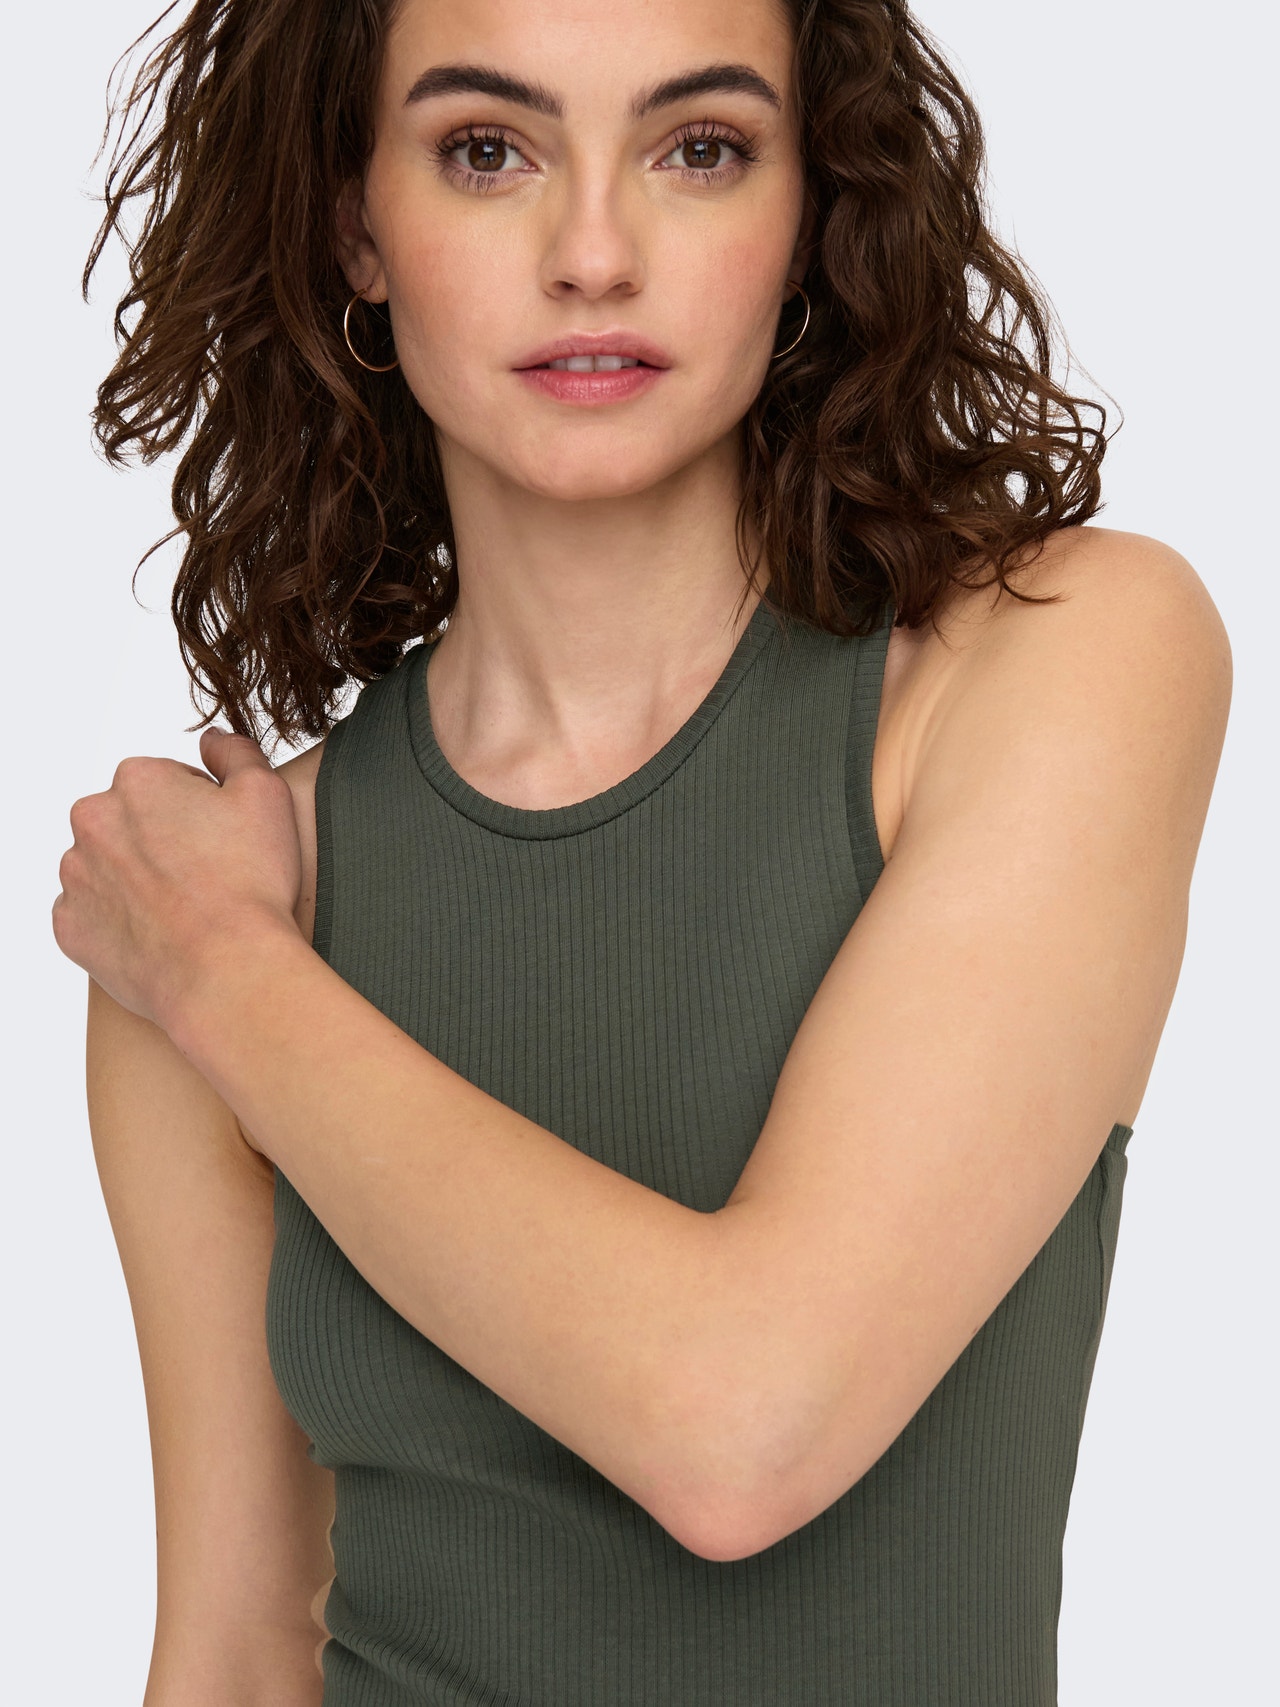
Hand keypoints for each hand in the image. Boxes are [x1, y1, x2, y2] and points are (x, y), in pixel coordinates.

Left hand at [52, 727, 302, 1030]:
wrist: (226, 969)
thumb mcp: (266, 794)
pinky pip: (93, 915)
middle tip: (206, 877)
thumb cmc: (250, 884)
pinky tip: (160, 933)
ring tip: (184, 908)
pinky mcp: (69, 926)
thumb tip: (212, 740)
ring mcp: (75, 877)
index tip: (224, 844)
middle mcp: (92, 820)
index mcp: (136, 780)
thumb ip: (235, 753)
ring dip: (138, 879)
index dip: (203, 813)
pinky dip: (120, 921)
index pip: (167, 784)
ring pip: (108, 867)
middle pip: (131, 822)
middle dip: (162, 841)